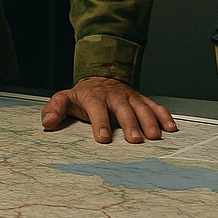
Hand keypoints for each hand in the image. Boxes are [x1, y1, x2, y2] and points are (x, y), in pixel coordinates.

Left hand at [41, 76, 177, 143]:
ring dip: (149, 121)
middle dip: (129, 123)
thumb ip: (55, 109)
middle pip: (123, 109)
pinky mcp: (142, 100)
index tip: (103, 138)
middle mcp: (114, 96)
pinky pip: (154, 106)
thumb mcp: (65, 98)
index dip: (100, 122)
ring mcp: (130, 97)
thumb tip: (47, 121)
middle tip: (135, 140)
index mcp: (94, 97)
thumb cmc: (83, 95)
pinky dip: (163, 116)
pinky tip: (170, 128)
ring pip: (141, 107)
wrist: (101, 78)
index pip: (97, 109)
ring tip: (155, 136)